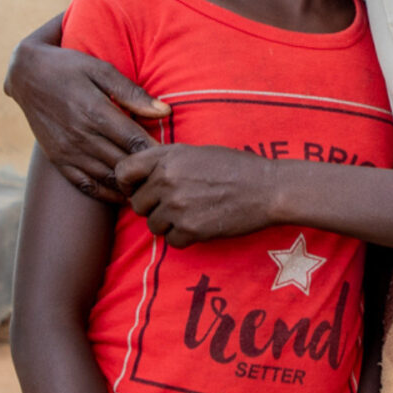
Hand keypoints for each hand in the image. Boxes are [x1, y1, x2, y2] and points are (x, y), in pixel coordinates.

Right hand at [5, 14, 168, 200]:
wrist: (27, 75)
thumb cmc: (71, 67)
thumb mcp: (102, 71)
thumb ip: (133, 94)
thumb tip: (165, 111)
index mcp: (97, 113)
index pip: (135, 142)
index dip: (157, 153)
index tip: (175, 158)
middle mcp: (82, 137)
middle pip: (124, 163)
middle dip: (148, 172)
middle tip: (171, 177)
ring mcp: (68, 151)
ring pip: (106, 178)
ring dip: (130, 186)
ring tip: (153, 189)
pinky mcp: (58, 159)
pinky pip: (84, 185)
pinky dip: (105, 194)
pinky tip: (122, 195)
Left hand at [116, 145, 274, 246]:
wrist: (267, 188)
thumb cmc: (237, 167)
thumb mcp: (199, 152)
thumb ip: (169, 160)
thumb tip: (142, 174)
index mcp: (169, 157)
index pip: (124, 171)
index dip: (128, 183)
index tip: (138, 188)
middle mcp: (168, 180)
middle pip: (137, 204)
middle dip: (153, 206)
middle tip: (178, 202)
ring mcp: (177, 206)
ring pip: (153, 225)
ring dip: (169, 223)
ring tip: (194, 212)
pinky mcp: (189, 229)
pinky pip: (171, 240)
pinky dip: (185, 237)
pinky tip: (203, 223)